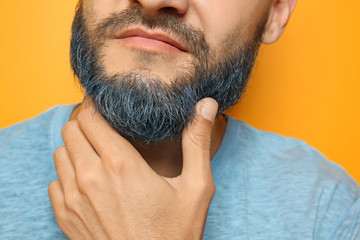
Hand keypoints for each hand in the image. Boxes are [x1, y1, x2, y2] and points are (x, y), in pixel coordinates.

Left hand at [48, 98, 217, 239]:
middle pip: (72, 130)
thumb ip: (196, 143)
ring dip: (76, 148)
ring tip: (97, 153)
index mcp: (121, 164)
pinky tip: (89, 182)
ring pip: (60, 153)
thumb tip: (205, 105)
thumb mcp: (196, 188)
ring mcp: (74, 199)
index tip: (106, 107)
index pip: (91, 117)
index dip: (96, 106)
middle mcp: (91, 177)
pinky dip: (68, 175)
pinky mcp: (66, 217)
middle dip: (86, 123)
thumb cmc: (174, 234)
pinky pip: (54, 182)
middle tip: (104, 128)